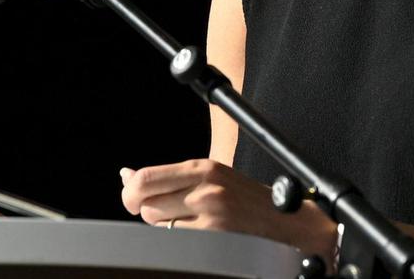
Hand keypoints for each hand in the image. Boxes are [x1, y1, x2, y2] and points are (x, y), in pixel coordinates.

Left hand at [119, 160, 335, 257]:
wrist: (287, 224)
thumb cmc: (248, 202)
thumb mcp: (212, 178)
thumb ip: (169, 178)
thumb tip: (125, 176)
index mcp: (204, 168)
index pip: (145, 179)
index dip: (131, 194)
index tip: (135, 201)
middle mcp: (205, 188)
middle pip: (146, 205)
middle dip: (153, 213)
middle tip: (175, 214)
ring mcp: (209, 215)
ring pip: (158, 226)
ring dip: (166, 230)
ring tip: (193, 226)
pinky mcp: (213, 240)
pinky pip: (174, 244)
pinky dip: (180, 245)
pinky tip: (199, 241)